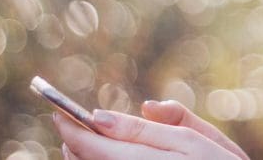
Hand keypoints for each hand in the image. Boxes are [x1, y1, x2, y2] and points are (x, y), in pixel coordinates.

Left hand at [54, 101, 248, 159]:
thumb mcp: (202, 142)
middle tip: (69, 126)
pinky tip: (106, 159)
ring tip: (83, 144)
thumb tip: (133, 108)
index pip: (96, 146)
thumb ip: (168, 123)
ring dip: (84, 158)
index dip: (74, 127)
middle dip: (76, 144)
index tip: (60, 112)